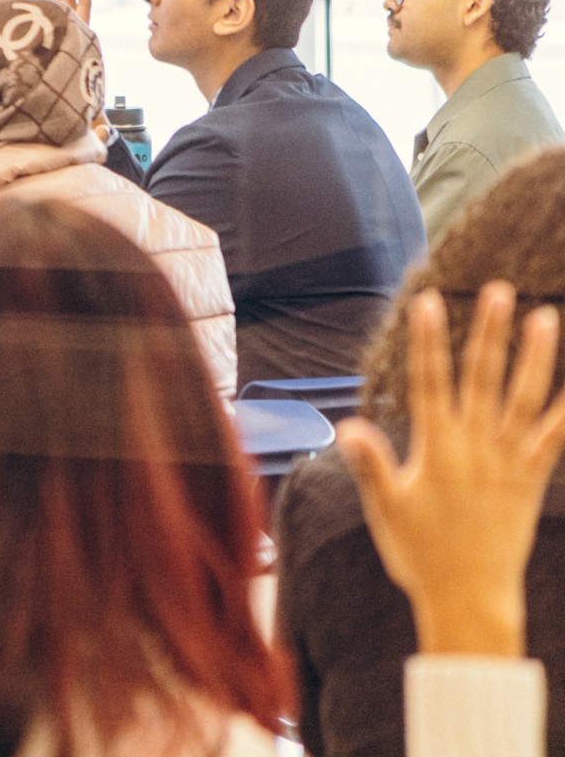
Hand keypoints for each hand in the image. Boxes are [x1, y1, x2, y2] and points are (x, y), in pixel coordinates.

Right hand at [339, 284, 564, 656]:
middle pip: (483, 378)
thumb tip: (345, 425)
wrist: (470, 597)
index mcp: (436, 449)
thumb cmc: (420, 554)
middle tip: (501, 291)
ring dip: (537, 357)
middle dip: (490, 333)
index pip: (430, 382)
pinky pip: (556, 438)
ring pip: (525, 398)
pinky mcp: (532, 479)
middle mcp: (476, 447)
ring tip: (546, 317)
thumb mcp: (385, 508)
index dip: (428, 341)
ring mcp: (509, 461)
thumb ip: (369, 464)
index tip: (428, 301)